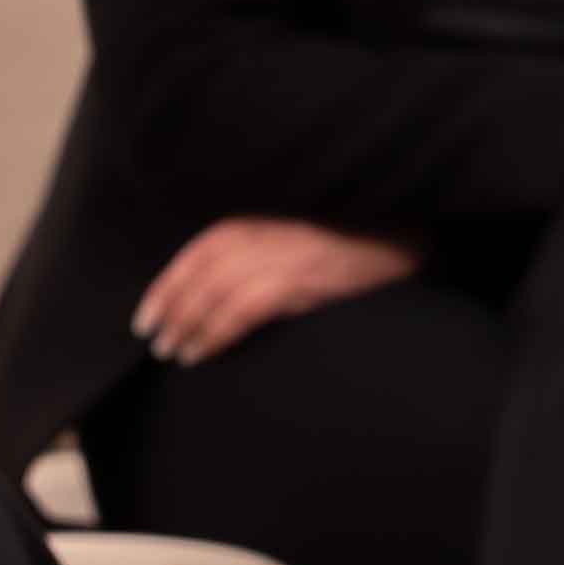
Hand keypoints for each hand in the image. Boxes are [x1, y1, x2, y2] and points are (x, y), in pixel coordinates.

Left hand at [135, 212, 415, 368]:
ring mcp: (287, 250)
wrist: (416, 232)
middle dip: (169, 304)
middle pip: (202, 267)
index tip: (147, 312)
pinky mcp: (306, 276)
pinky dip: (215, 331)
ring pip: (215, 288)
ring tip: (170, 350)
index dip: (169, 281)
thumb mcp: (308, 232)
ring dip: (186, 322)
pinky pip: (244, 307)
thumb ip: (270, 249)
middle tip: (149, 337)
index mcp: (268, 212)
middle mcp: (270, 226)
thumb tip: (226, 288)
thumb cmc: (365, 235)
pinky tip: (200, 352)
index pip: (202, 247)